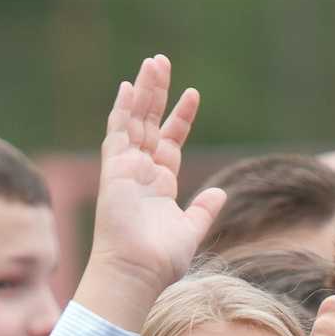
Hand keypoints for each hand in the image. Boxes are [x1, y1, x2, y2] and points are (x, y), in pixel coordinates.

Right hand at [70, 54, 229, 334]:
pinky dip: (122, 110)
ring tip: (154, 63)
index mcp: (159, 185)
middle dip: (157, 94)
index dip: (180, 117)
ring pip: (135, 121)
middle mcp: (141, 173)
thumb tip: (220, 194)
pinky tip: (128, 86)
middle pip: (150, 124)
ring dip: (144, 92)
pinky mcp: (114, 170)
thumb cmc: (159, 261)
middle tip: (163, 62)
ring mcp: (126, 169)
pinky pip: (117, 133)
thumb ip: (203, 210)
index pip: (170, 141)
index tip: (192, 93)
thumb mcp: (190, 230)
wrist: (136, 273)